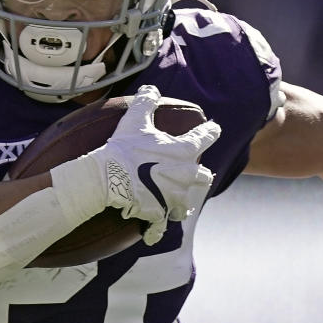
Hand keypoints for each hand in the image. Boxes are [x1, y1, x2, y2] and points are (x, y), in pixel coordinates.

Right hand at [50, 85, 220, 244]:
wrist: (108, 178)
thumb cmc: (123, 148)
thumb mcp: (134, 120)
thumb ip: (146, 102)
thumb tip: (151, 88)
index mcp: (182, 152)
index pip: (204, 138)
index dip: (210, 131)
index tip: (214, 128)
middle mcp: (184, 176)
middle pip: (203, 177)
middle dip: (200, 176)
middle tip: (197, 175)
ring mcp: (172, 197)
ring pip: (185, 206)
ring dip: (181, 205)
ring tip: (178, 206)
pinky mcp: (158, 215)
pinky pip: (160, 228)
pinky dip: (156, 231)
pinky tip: (152, 234)